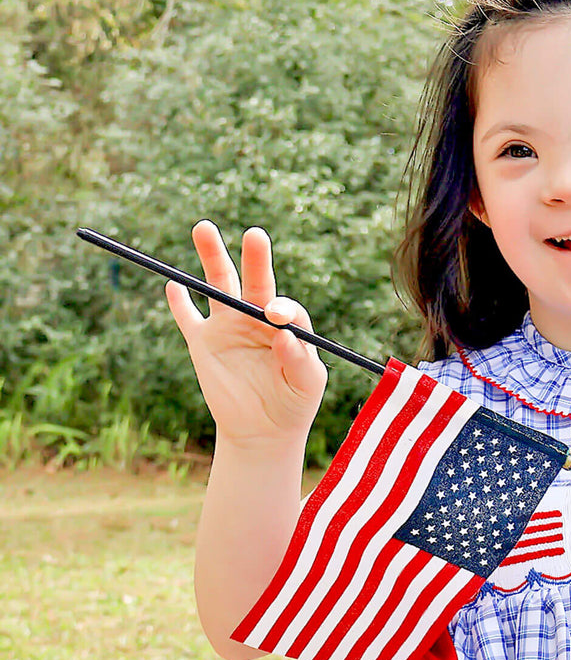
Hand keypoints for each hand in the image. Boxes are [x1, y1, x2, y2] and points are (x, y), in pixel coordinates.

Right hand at [166, 221, 327, 447]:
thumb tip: (284, 334)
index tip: (276, 315)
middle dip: (255, 258)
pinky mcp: (203, 343)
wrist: (263, 431)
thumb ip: (300, 359)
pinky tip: (174, 285)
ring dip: (213, 257)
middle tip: (256, 235)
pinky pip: (188, 318)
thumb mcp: (307, 384)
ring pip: (218, 285)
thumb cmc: (294, 403)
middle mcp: (256, 318)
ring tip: (205, 228)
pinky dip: (179, 304)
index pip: (285, 306)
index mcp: (286, 325)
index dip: (283, 308)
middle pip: (254, 281)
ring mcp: (228, 327)